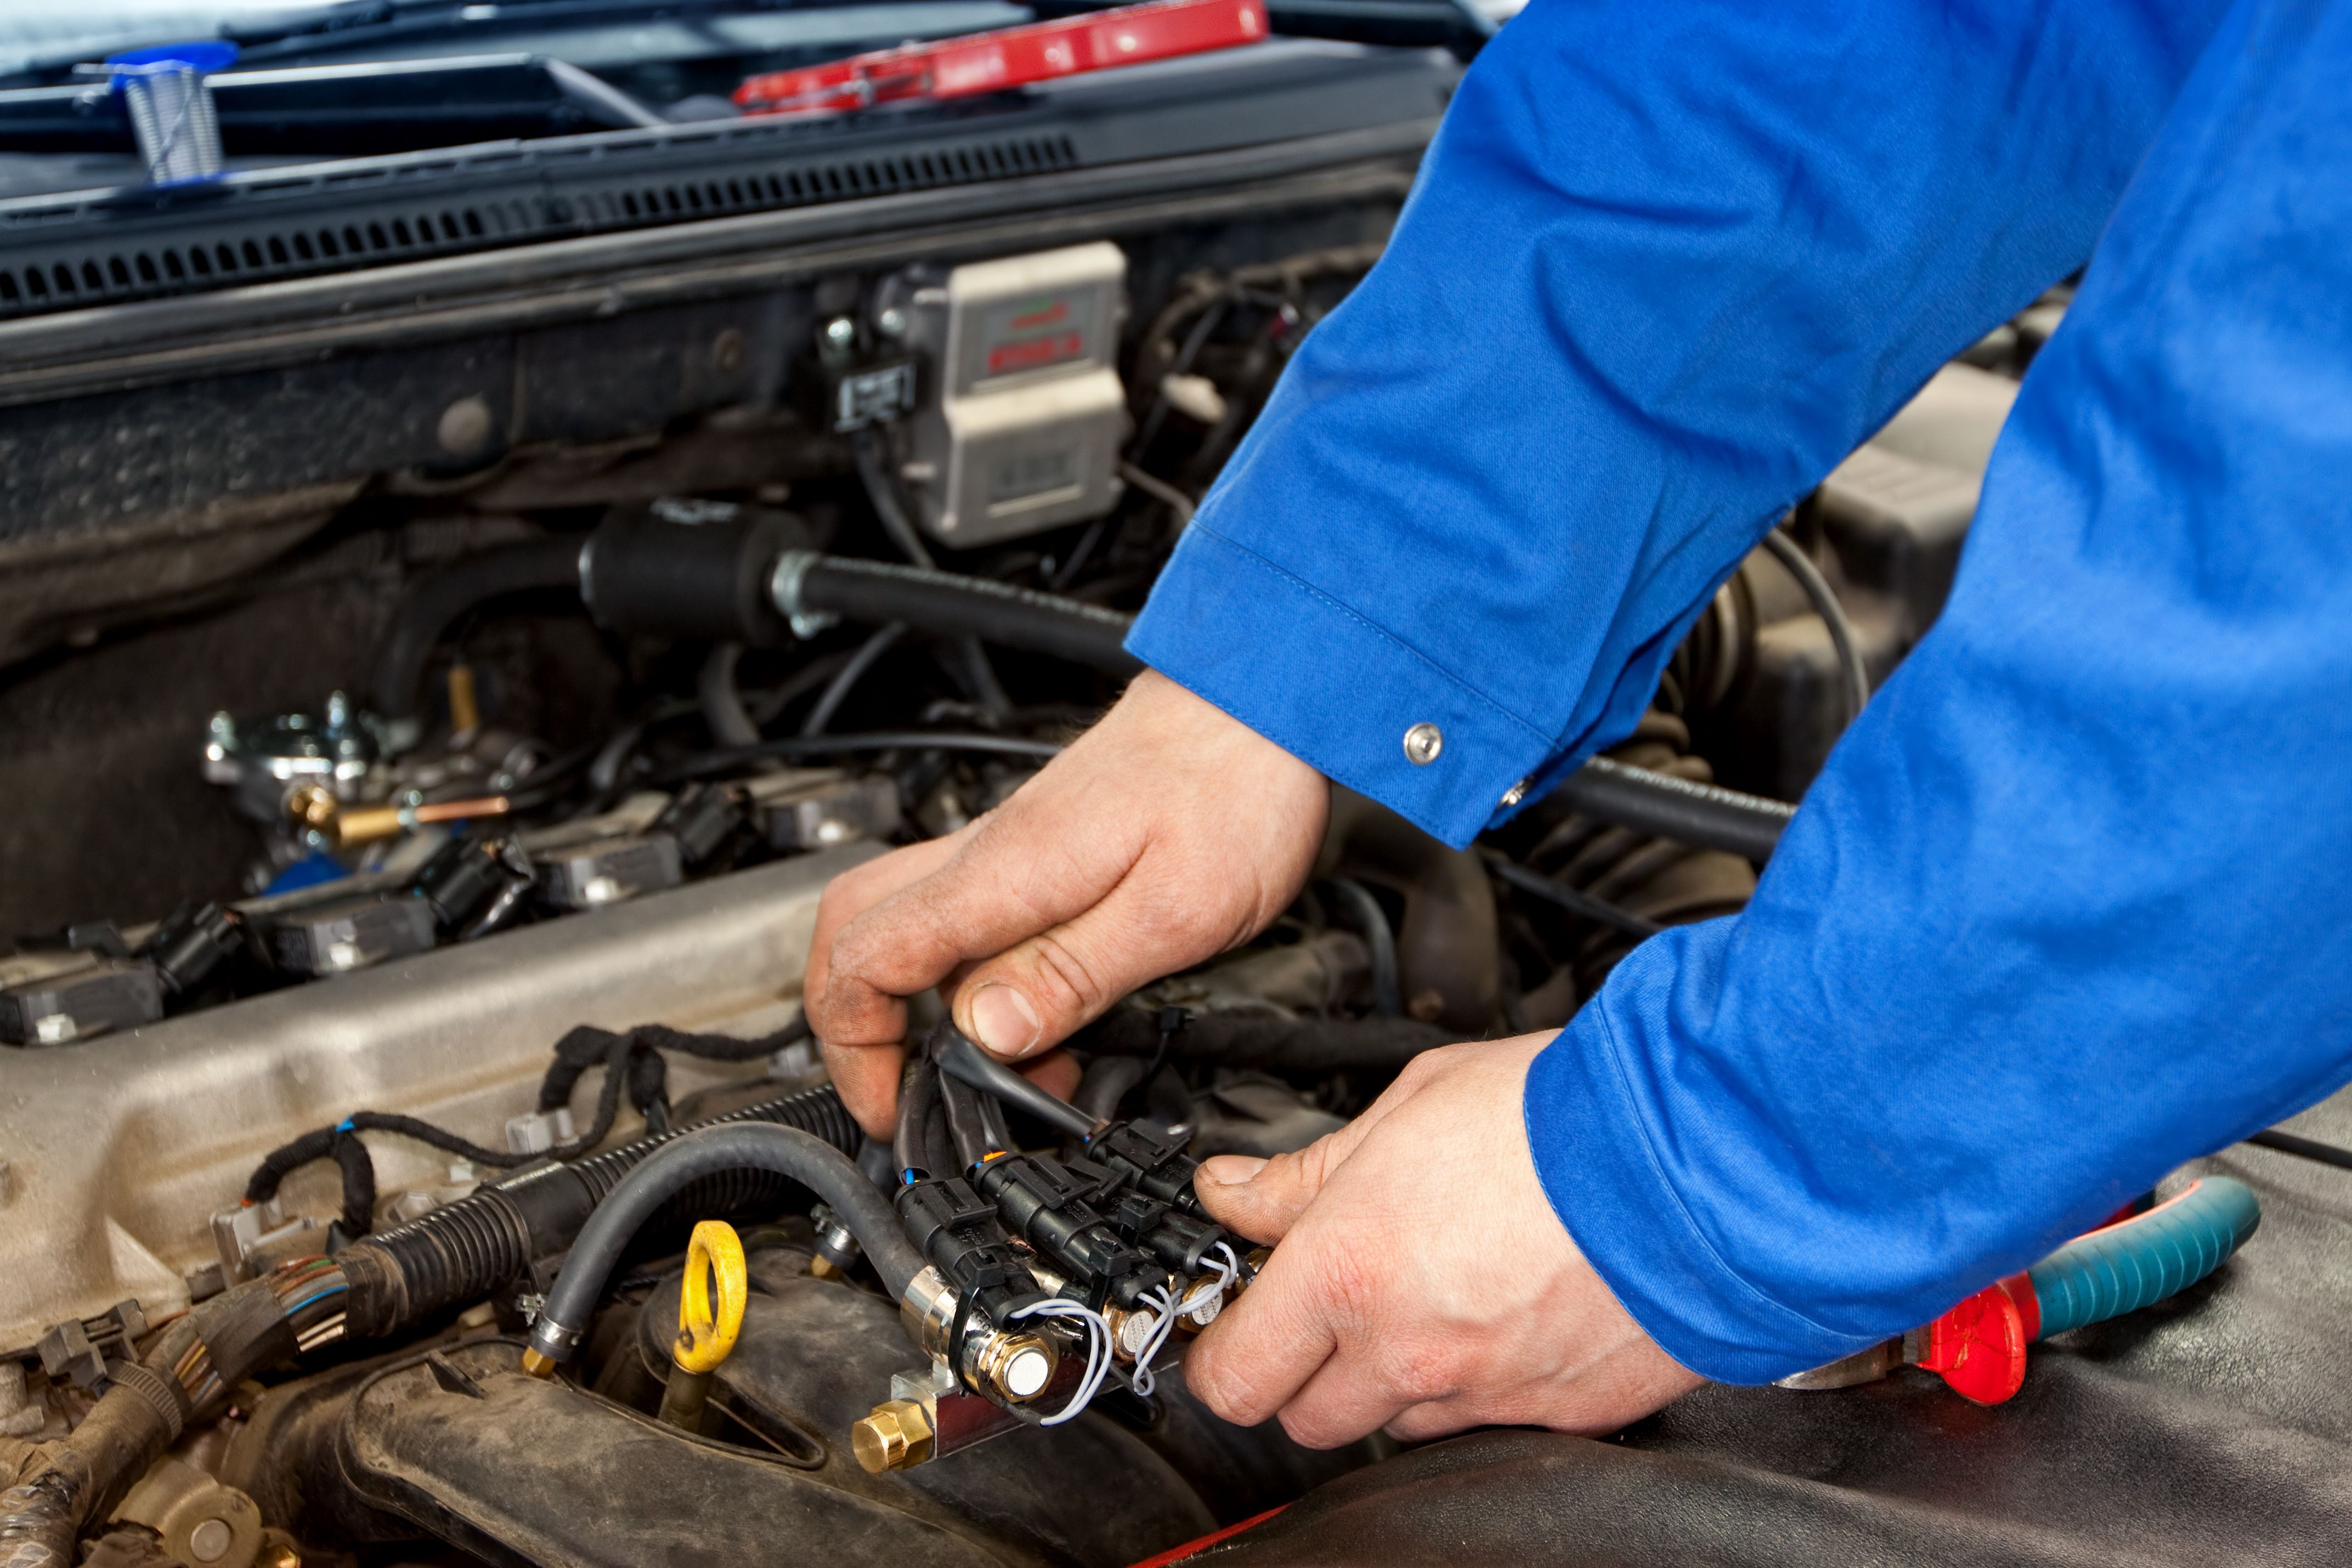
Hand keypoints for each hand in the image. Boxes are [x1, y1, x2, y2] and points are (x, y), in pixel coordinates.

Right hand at [805, 671, 1329, 1136]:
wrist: (1259, 703)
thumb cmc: (1233, 788)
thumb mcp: (1171, 909)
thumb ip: (1071, 974)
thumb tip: (985, 1033)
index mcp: (1002, 874)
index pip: (867, 959)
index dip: (858, 1051)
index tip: (896, 1107)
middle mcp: (984, 856)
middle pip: (851, 931)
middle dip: (850, 1025)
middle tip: (901, 1093)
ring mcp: (1004, 849)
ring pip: (901, 923)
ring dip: (912, 1006)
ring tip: (981, 1073)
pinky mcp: (1035, 848)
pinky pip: (963, 915)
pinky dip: (965, 977)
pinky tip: (1026, 1015)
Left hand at [1184, 1034, 1701, 1445]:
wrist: (1698, 1152)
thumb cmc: (1557, 1116)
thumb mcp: (1404, 1110)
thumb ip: (1304, 1173)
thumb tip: (1233, 1191)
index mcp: (1349, 1271)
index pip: (1233, 1374)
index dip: (1220, 1352)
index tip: (1230, 1325)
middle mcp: (1410, 1350)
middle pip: (1305, 1419)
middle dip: (1302, 1370)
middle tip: (1328, 1305)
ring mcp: (1487, 1393)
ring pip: (1397, 1424)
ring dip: (1393, 1378)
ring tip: (1435, 1292)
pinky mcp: (1557, 1414)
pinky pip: (1485, 1421)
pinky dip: (1477, 1384)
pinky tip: (1503, 1311)